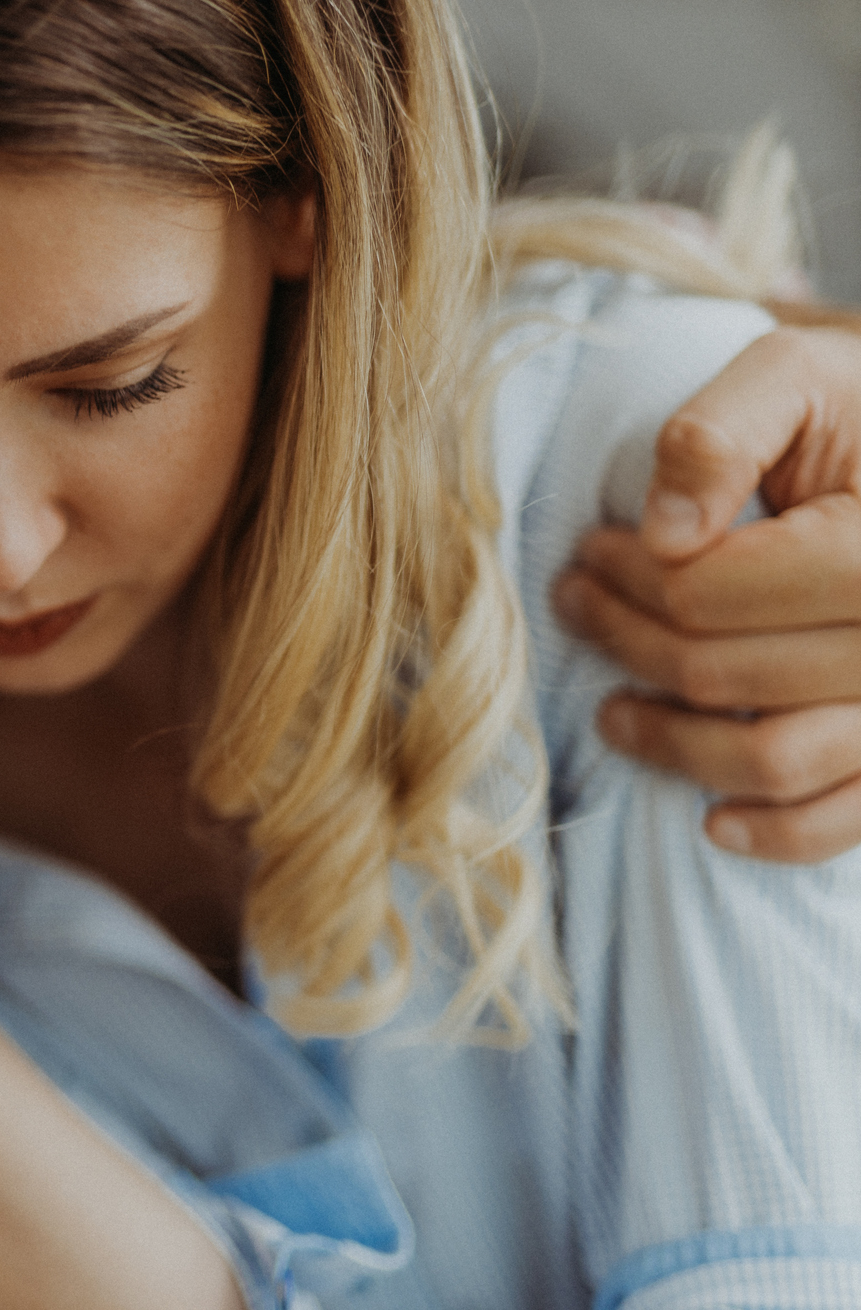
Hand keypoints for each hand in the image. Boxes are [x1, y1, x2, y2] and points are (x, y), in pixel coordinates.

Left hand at [552, 325, 860, 862]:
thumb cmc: (860, 413)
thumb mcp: (795, 378)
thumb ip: (718, 434)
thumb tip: (661, 532)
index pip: (711, 591)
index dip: (628, 576)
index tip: (588, 551)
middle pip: (725, 672)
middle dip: (627, 642)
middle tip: (576, 606)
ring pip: (774, 759)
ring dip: (674, 744)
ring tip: (611, 712)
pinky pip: (848, 820)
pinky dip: (778, 832)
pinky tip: (712, 820)